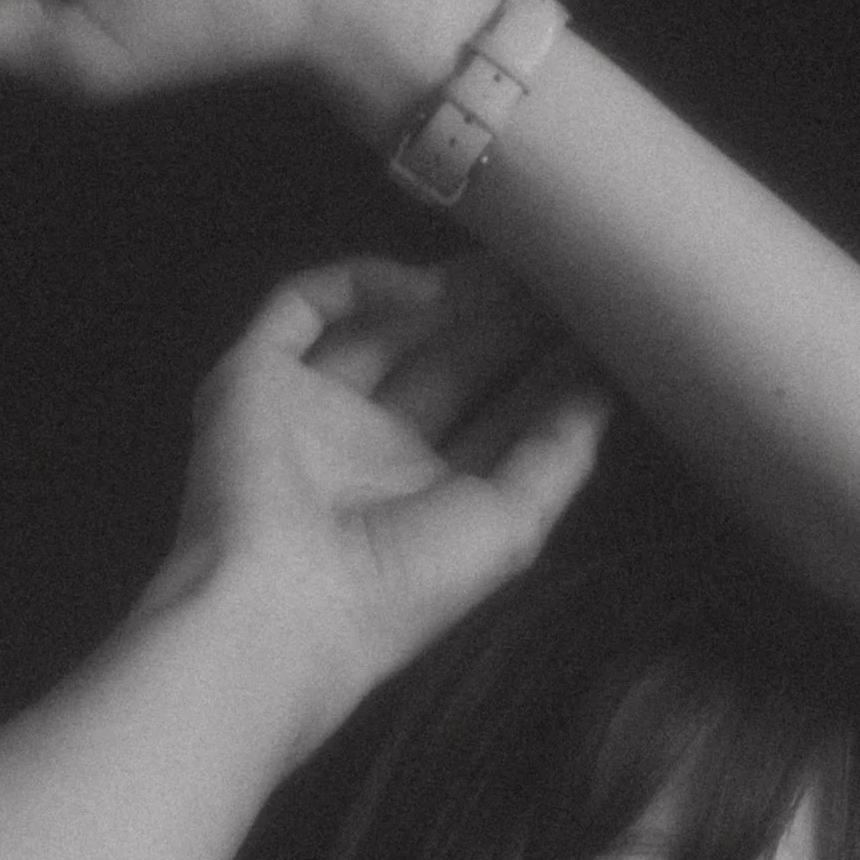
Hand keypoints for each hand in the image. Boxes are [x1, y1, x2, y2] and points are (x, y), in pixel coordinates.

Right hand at [172, 255, 611, 726]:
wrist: (286, 599)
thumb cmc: (406, 580)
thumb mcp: (512, 527)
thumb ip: (559, 455)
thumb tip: (603, 387)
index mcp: (429, 495)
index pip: (495, 415)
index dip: (544, 371)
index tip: (599, 325)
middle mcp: (372, 448)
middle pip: (446, 362)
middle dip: (503, 321)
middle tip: (560, 270)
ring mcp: (312, 409)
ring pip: (384, 327)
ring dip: (446, 293)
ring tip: (513, 259)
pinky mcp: (256, 374)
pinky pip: (302, 307)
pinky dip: (360, 286)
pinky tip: (424, 290)